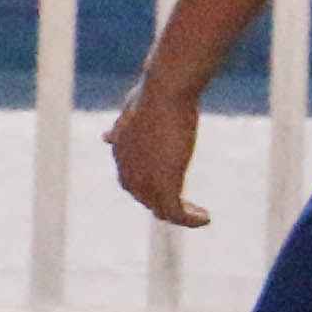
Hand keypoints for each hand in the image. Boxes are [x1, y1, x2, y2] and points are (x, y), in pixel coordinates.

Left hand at [106, 77, 208, 231]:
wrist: (164, 91)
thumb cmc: (152, 94)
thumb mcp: (129, 114)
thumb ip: (120, 130)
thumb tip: (106, 137)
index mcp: (120, 154)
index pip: (133, 182)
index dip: (152, 188)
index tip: (174, 186)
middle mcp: (127, 171)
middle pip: (147, 199)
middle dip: (167, 204)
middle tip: (190, 206)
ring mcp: (144, 180)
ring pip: (162, 210)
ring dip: (182, 215)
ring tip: (200, 215)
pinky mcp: (164, 184)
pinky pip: (176, 213)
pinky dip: (190, 219)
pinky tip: (205, 218)